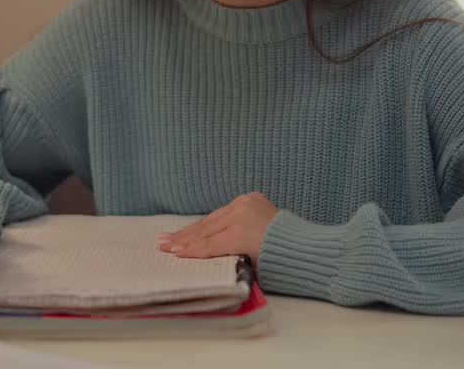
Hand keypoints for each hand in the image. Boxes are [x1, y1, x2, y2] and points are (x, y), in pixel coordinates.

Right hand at [156, 192, 278, 266]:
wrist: (303, 246)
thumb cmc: (277, 262)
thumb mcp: (248, 266)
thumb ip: (224, 258)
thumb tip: (202, 254)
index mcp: (240, 234)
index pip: (209, 244)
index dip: (189, 250)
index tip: (171, 253)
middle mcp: (240, 214)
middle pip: (206, 229)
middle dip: (182, 237)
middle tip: (161, 242)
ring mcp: (245, 203)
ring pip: (212, 218)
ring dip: (191, 228)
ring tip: (170, 236)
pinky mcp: (249, 197)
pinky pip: (224, 211)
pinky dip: (210, 220)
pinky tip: (194, 226)